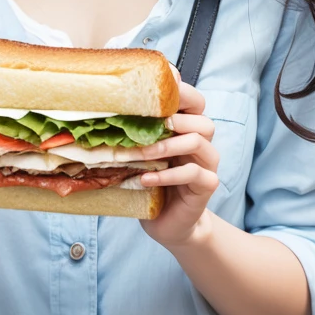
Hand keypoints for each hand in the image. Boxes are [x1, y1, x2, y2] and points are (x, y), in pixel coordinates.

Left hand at [138, 72, 218, 247]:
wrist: (167, 222)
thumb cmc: (152, 182)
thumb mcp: (143, 154)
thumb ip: (138, 133)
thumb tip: (107, 111)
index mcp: (188, 128)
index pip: (195, 102)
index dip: (182, 93)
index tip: (155, 94)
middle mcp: (203, 143)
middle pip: (202, 120)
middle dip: (174, 119)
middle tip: (146, 126)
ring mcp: (208, 164)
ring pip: (198, 142)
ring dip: (167, 145)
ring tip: (143, 154)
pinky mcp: (207, 185)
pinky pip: (192, 173)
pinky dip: (167, 175)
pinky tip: (146, 179)